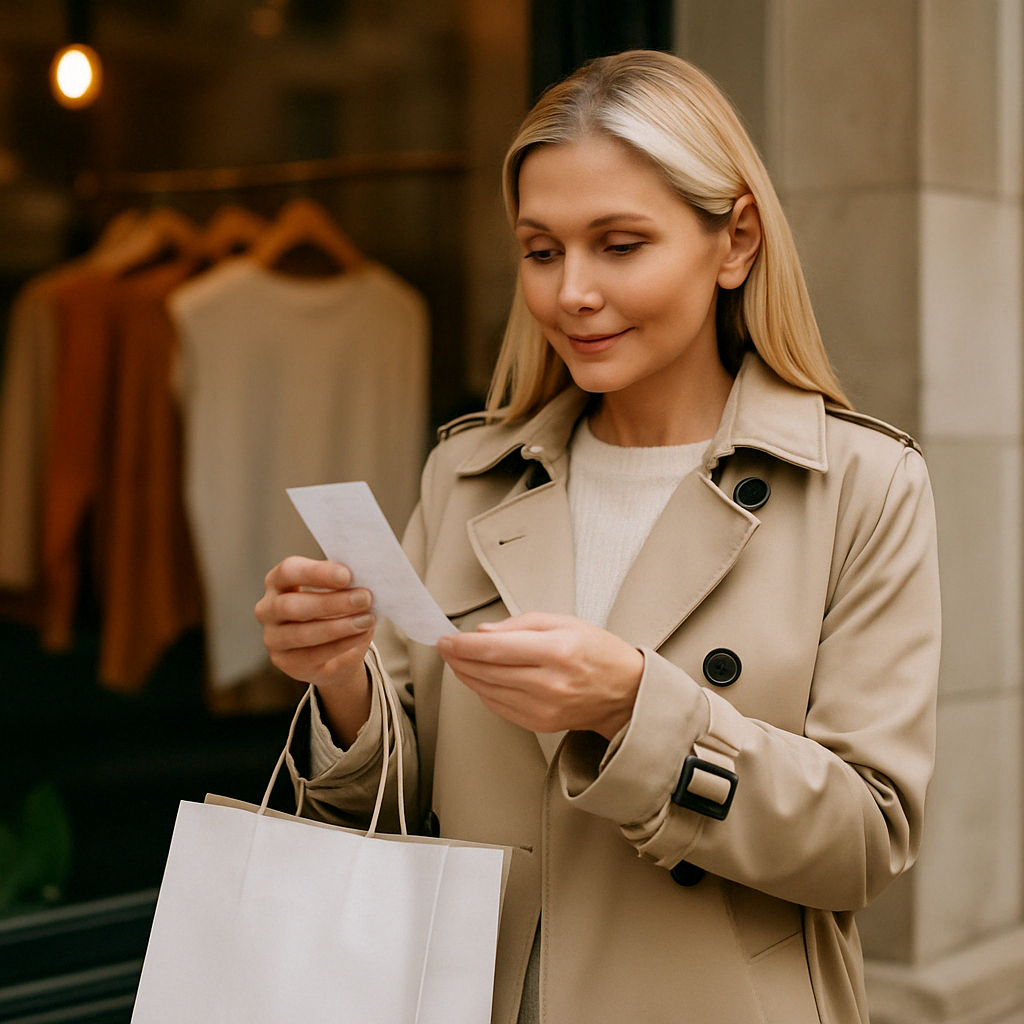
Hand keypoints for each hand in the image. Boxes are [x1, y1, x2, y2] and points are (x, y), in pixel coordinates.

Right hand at [255, 556, 374, 744]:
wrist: (333, 651)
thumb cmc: (334, 610)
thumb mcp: (337, 591)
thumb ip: (344, 584)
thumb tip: (366, 578)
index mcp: (277, 581)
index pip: (289, 571)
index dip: (317, 573)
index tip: (347, 575)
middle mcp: (267, 608)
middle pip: (293, 605)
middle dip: (332, 602)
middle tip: (364, 598)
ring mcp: (272, 638)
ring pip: (302, 633)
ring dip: (339, 626)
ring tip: (367, 619)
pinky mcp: (284, 661)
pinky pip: (312, 654)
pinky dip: (341, 644)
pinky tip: (360, 634)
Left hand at [436, 612, 642, 739]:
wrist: (625, 692)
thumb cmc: (597, 651)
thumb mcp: (563, 622)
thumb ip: (520, 624)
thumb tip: (482, 632)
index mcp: (556, 650)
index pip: (495, 648)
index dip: (464, 644)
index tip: (445, 639)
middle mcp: (549, 682)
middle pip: (487, 671)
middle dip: (458, 658)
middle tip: (444, 647)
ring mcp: (544, 707)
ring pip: (488, 691)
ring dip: (466, 675)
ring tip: (457, 661)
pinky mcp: (540, 724)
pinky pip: (499, 707)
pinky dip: (482, 692)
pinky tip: (478, 679)